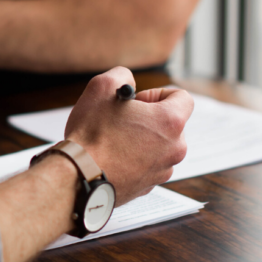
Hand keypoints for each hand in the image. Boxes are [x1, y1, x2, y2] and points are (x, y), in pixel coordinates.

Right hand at [64, 67, 191, 204]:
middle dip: (148, 119)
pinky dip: (133, 160)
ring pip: (158, 147)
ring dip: (141, 140)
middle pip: (170, 124)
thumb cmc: (91, 134)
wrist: (78, 177)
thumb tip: (127, 82)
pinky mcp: (148, 186)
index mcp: (170, 122)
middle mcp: (174, 148)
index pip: (182, 98)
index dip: (158, 94)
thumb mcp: (101, 87)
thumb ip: (122, 76)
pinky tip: (111, 158)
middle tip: (122, 120)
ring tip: (114, 141)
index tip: (138, 102)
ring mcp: (162, 170)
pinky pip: (146, 166)